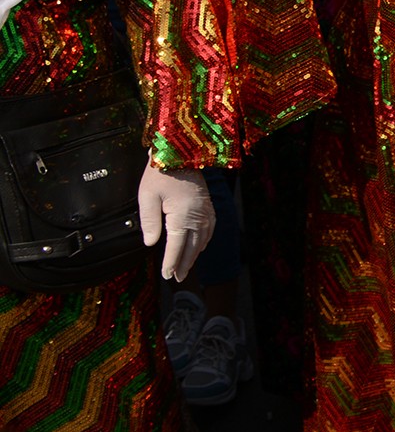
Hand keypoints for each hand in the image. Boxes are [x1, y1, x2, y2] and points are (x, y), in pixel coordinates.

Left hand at [137, 164, 213, 281]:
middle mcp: (198, 216)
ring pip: (202, 240)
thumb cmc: (161, 173)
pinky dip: (203, 242)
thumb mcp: (147, 197)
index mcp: (182, 215)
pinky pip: (209, 230)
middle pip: (192, 247)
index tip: (166, 275)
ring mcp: (207, 211)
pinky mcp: (209, 206)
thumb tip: (151, 244)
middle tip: (177, 278)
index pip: (176, 246)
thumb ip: (149, 222)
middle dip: (184, 264)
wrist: (182, 153)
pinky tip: (197, 247)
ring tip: (186, 267)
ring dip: (194, 255)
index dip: (171, 263)